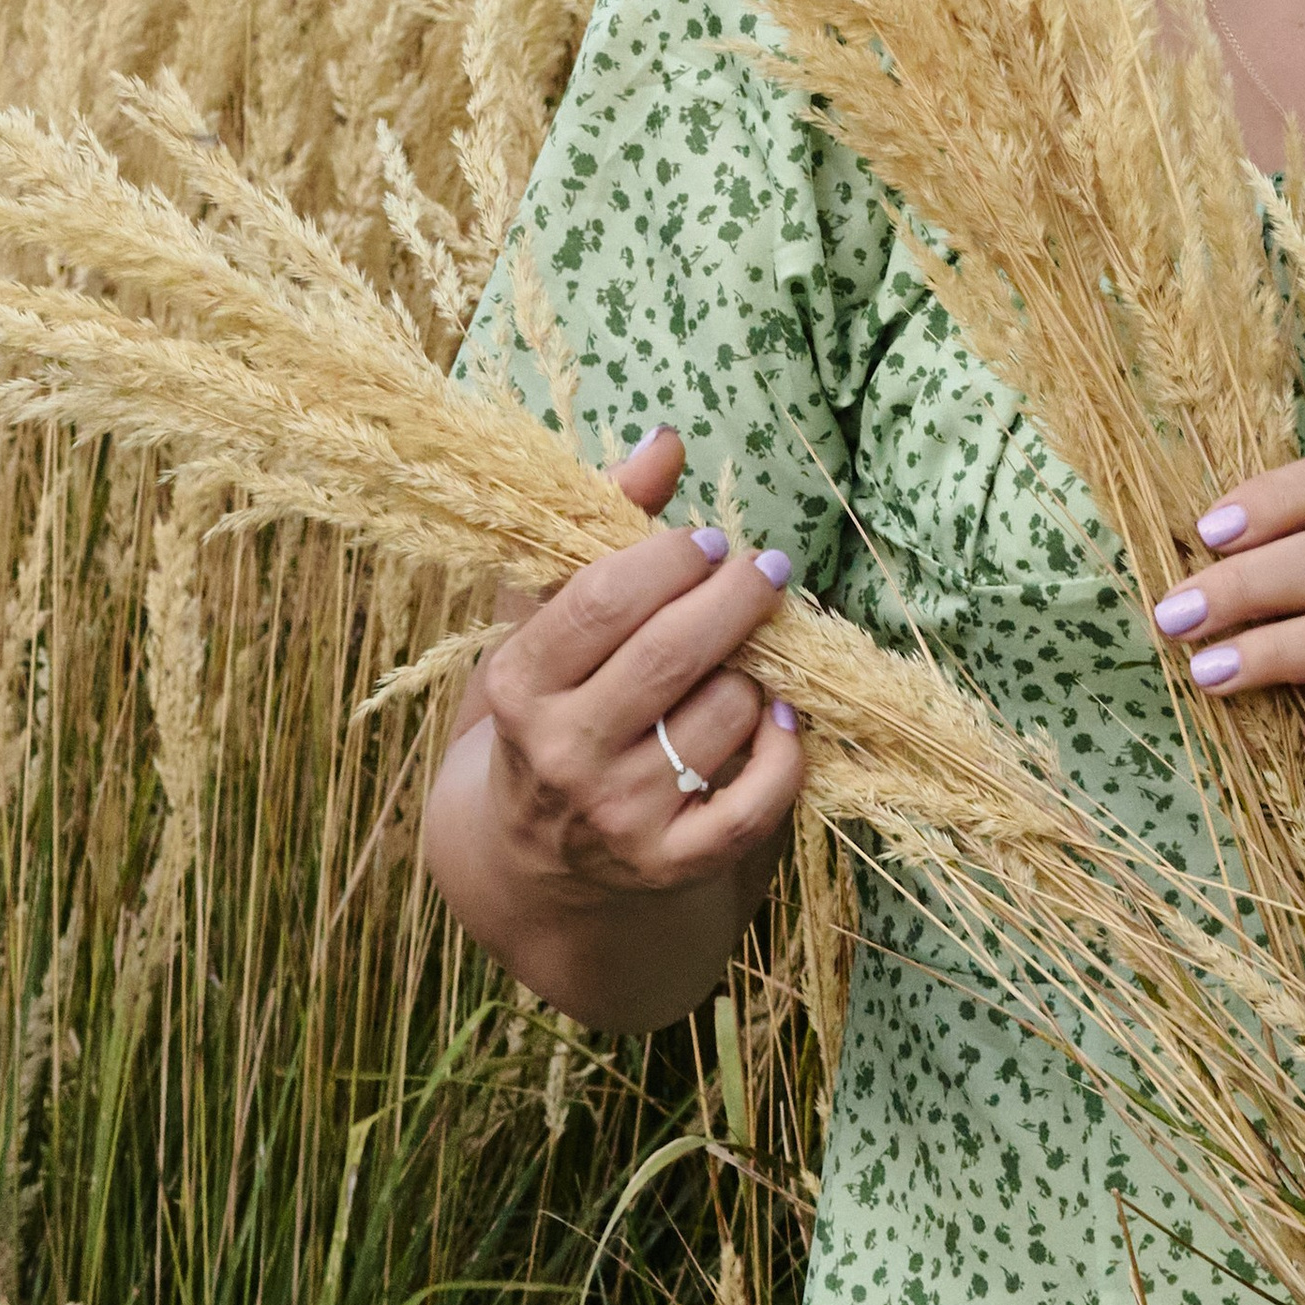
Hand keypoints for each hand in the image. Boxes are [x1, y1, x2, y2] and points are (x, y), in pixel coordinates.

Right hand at [472, 428, 805, 903]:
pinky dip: (785, 754)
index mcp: (520, 684)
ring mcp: (618, 817)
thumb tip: (666, 439)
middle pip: (671, 655)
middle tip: (768, 568)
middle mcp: (563, 755)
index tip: (710, 541)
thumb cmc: (550, 712)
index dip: (670, 558)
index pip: (603, 601)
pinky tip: (783, 719)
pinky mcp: (672, 864)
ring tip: (752, 657)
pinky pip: (755, 803)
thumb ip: (601, 528)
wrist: (532, 858)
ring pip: (723, 717)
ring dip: (757, 674)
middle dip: (734, 598)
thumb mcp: (546, 625)